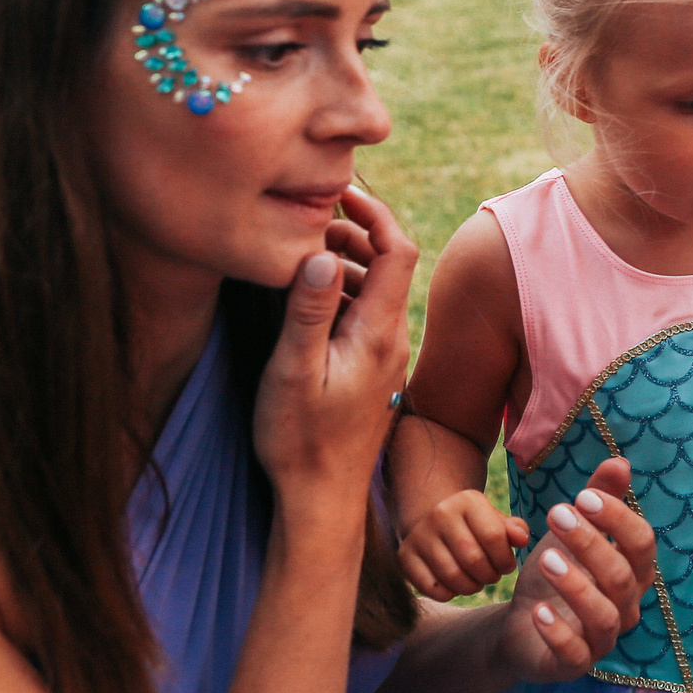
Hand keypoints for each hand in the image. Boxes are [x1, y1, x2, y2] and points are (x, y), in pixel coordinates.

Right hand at [254, 189, 417, 515]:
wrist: (321, 499)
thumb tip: (320, 252)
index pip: (398, 249)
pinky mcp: (372, 370)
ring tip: (304, 247)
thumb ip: (308, 309)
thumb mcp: (294, 370)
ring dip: (348, 260)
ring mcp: (385, 355)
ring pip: (377, 288)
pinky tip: (311, 294)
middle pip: (391, 262)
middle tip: (308, 216)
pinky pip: (366, 313)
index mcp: (380, 330)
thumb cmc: (301, 439)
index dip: (374, 212)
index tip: (338, 193)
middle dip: (355, 230)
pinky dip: (344, 289)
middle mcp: (392, 338)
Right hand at [398, 490, 526, 601]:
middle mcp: (440, 514)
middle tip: (491, 577)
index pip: (494, 537)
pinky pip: (430, 587)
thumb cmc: (475, 525)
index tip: (507, 566)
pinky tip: (455, 586)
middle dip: (489, 576)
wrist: (433, 520)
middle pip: (474, 559)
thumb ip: (513, 529)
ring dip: (471, 587)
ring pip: (453, 576)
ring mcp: (419, 535)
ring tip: (476, 582)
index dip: (505, 560)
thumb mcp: (495, 520)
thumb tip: (521, 539)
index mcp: (468, 501)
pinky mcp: (405, 555)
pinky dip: (448, 594)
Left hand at [491, 459, 659, 684]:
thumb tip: (620, 462)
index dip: (618, 519)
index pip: (641, 545)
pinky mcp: (573, 664)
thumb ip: (598, 500)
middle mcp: (625, 607)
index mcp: (631, 573)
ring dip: (575, 586)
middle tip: (555, 513)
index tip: (583, 495)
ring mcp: (602, 639)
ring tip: (544, 559)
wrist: (522, 626)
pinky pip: (575, 655)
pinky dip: (557, 633)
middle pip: (620, 576)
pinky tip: (536, 611)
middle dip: (590, 544)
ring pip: (602, 616)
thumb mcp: (571, 534)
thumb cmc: (556, 574)